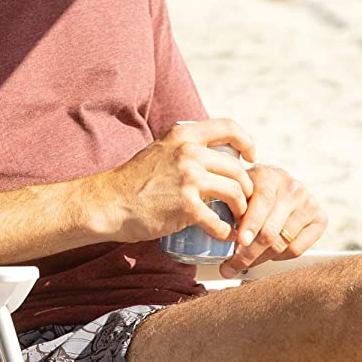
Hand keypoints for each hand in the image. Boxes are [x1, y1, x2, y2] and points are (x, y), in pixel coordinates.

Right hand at [102, 119, 256, 241]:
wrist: (110, 202)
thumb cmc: (135, 180)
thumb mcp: (161, 150)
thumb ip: (184, 148)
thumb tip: (213, 155)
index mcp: (183, 135)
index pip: (229, 127)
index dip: (247, 141)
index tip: (252, 156)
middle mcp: (188, 152)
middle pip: (237, 168)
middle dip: (246, 187)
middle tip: (243, 200)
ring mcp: (189, 179)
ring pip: (235, 193)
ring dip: (241, 209)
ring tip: (237, 217)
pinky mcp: (186, 207)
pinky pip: (219, 221)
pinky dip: (226, 231)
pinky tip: (223, 234)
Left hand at [222, 164, 326, 275]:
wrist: (278, 183)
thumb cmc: (252, 189)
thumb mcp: (240, 188)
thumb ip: (231, 204)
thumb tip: (216, 231)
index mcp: (269, 175)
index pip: (263, 202)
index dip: (251, 224)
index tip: (239, 241)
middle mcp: (292, 188)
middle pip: (271, 230)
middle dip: (248, 253)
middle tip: (231, 267)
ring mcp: (308, 203)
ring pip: (282, 244)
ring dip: (260, 259)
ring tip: (243, 264)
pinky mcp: (320, 219)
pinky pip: (296, 249)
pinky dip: (278, 258)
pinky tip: (266, 254)